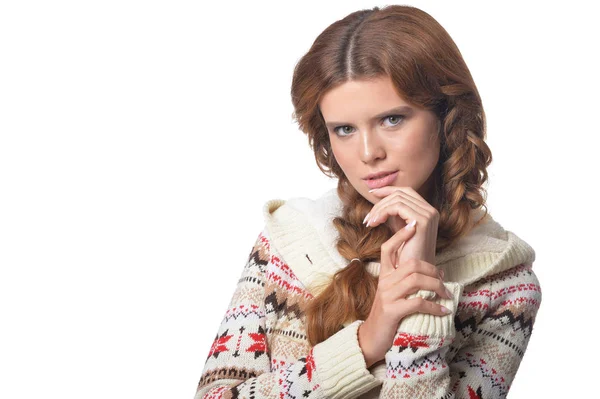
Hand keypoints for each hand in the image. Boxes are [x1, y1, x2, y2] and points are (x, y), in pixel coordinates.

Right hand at [357, 223, 450, 366]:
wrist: (373, 338)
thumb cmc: (389, 313)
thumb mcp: (395, 292)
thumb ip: (408, 279)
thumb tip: (439, 272)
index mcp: (384, 274)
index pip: (387, 248)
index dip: (400, 235)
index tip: (413, 225)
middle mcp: (384, 281)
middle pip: (410, 264)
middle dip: (432, 270)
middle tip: (444, 280)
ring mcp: (387, 296)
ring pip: (415, 280)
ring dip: (436, 287)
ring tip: (446, 295)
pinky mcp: (391, 311)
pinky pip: (417, 303)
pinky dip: (434, 307)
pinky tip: (442, 311)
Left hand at [363, 186, 439, 264]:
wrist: (413, 274)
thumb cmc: (404, 254)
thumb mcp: (399, 228)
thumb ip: (394, 214)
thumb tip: (381, 200)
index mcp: (427, 211)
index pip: (406, 191)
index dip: (387, 190)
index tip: (371, 193)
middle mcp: (430, 210)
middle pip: (400, 193)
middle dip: (380, 202)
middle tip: (368, 217)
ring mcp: (428, 214)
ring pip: (397, 199)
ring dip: (379, 209)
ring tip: (369, 222)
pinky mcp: (421, 221)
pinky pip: (397, 207)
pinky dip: (382, 212)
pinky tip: (374, 223)